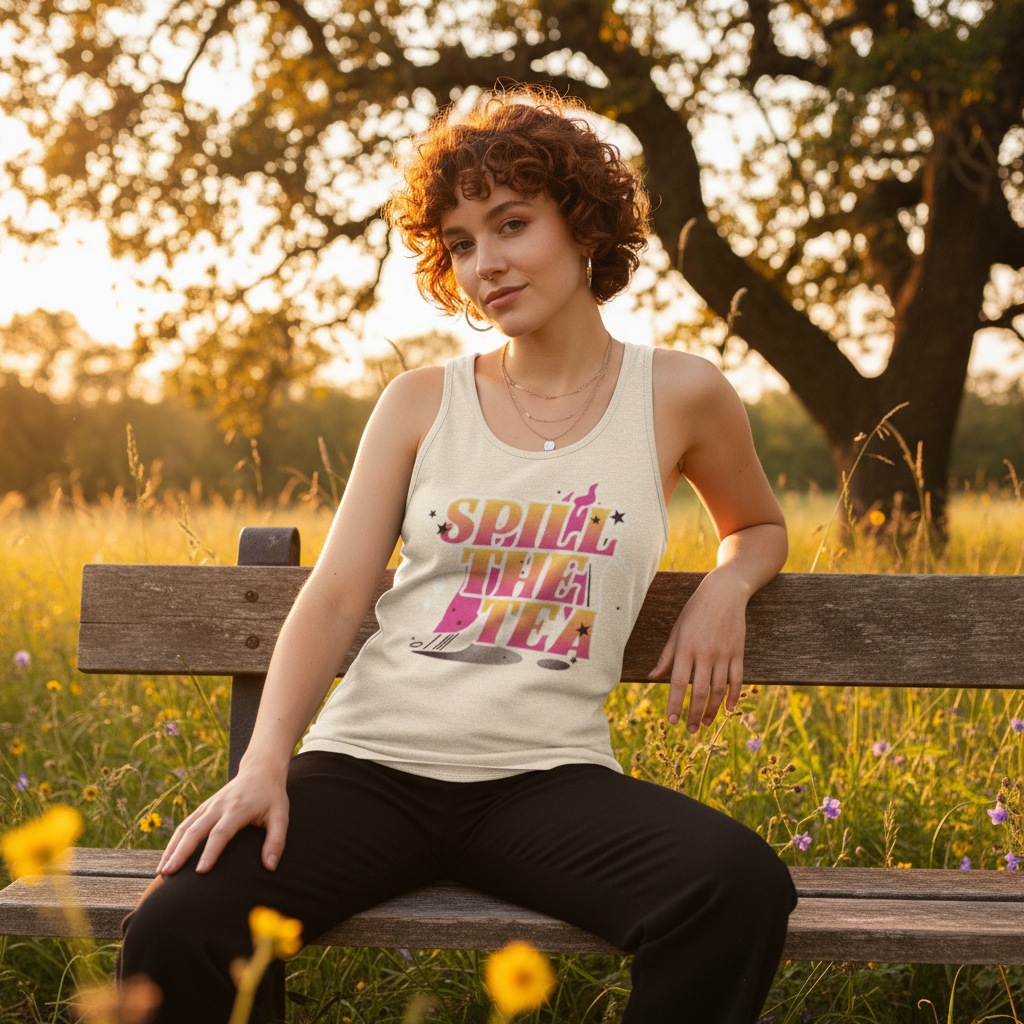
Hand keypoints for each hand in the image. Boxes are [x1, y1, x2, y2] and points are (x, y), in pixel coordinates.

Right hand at [157, 761, 288, 875]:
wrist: (260, 770)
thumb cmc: (272, 797)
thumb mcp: (281, 816)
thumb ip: (277, 841)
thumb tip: (270, 867)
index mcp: (238, 809)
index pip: (221, 832)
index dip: (211, 851)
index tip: (200, 871)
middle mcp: (219, 806)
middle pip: (195, 830)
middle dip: (181, 853)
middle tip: (168, 874)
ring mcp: (208, 806)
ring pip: (185, 827)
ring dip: (172, 849)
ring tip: (162, 871)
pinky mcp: (203, 808)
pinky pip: (184, 825)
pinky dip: (173, 842)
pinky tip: (167, 859)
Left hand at [647, 571, 747, 731]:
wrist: (725, 593)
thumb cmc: (695, 611)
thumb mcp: (676, 630)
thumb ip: (666, 656)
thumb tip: (652, 677)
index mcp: (685, 647)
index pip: (677, 683)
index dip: (674, 704)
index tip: (671, 721)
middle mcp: (705, 653)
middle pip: (699, 692)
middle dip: (694, 714)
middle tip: (690, 730)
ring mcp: (724, 654)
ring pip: (718, 690)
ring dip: (713, 710)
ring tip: (706, 724)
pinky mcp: (738, 653)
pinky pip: (737, 680)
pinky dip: (733, 696)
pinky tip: (728, 710)